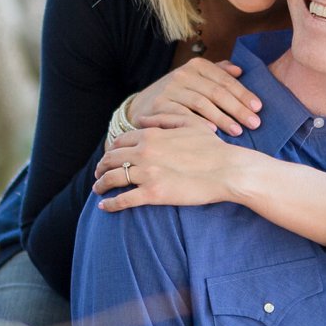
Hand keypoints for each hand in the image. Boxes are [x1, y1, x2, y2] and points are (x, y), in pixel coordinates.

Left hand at [92, 125, 252, 210]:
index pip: (119, 141)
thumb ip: (163, 118)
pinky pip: (123, 200)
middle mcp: (144, 152)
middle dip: (101, 167)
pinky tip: (104, 207)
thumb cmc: (212, 147)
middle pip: (111, 159)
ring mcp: (147, 173)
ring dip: (100, 185)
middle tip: (98, 174)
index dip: (111, 150)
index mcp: (151, 135)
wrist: (227, 169)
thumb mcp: (189, 123)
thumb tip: (141, 119)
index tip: (110, 157)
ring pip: (111, 179)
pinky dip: (110, 204)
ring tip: (98, 190)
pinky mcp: (153, 194)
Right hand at [127, 59, 260, 136]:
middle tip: (254, 123)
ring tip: (238, 131)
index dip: (243, 94)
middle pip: (216, 92)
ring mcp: (170, 89)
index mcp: (196, 66)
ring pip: (202, 103)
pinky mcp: (159, 106)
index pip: (225, 80)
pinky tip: (213, 132)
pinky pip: (183, 115)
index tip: (258, 108)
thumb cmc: (177, 94)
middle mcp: (183, 74)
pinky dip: (198, 123)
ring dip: (222, 118)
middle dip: (238, 109)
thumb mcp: (195, 79)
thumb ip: (217, 72)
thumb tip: (240, 70)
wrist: (141, 106)